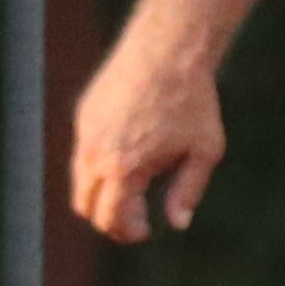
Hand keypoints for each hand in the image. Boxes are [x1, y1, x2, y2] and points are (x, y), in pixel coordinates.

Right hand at [69, 44, 226, 240]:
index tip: (145, 232)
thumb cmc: (193, 104)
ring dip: (101, 194)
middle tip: (134, 223)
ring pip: (80, 179)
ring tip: (130, 197)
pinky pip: (83, 152)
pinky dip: (98, 167)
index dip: (126, 232)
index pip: (110, 217)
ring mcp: (86, 132)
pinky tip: (127, 162)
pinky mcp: (84, 114)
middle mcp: (96, 153)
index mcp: (124, 168)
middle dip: (107, 220)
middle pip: (84, 204)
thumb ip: (188, 191)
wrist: (167, 53)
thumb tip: (177, 224)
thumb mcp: (204, 152)